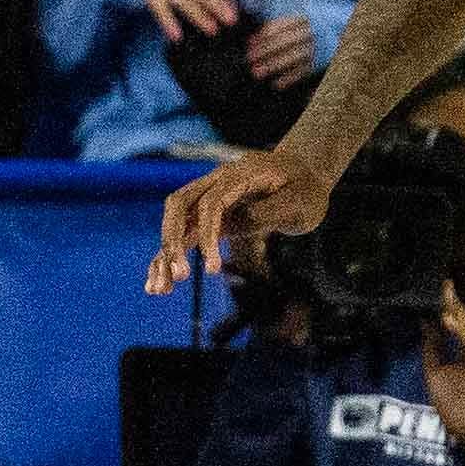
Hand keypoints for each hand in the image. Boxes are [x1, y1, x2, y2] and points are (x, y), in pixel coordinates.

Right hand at [150, 148, 337, 293]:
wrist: (302, 175)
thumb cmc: (305, 189)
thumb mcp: (301, 202)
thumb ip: (270, 211)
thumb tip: (237, 223)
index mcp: (238, 175)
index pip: (211, 204)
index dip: (209, 235)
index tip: (212, 269)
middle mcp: (215, 182)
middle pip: (179, 206)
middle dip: (173, 241)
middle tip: (179, 276)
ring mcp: (208, 197)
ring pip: (175, 221)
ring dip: (164, 253)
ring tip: (159, 290)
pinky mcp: (207, 214)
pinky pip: (181, 233)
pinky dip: (168, 256)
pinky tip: (160, 284)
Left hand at [245, 14, 317, 85]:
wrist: (331, 32)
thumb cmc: (300, 27)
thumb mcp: (290, 18)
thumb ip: (272, 22)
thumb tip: (251, 39)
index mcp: (300, 18)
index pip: (278, 27)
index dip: (261, 36)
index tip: (249, 44)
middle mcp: (310, 33)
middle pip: (284, 42)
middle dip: (264, 51)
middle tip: (249, 59)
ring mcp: (316, 48)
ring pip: (293, 57)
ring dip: (272, 66)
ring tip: (256, 72)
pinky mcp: (319, 62)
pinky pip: (303, 71)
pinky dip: (289, 78)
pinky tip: (275, 83)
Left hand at [421, 285, 464, 444]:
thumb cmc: (454, 404)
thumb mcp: (435, 368)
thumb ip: (433, 345)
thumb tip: (425, 319)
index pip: (462, 321)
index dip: (451, 303)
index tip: (442, 284)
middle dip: (456, 304)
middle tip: (444, 285)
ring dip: (460, 318)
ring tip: (445, 306)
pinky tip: (451, 324)